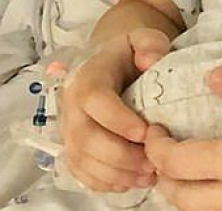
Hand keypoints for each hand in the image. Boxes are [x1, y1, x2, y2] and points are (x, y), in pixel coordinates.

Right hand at [58, 27, 170, 191]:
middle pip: (84, 137)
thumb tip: (151, 60)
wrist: (111, 62)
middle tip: (152, 161)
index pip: (94, 100)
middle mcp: (71, 105)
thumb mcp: (144, 38)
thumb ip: (150, 44)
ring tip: (148, 175)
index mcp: (88, 77)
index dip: (118, 120)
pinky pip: (80, 172)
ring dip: (115, 173)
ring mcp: (69, 129)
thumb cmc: (130, 54)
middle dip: (119, 155)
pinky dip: (105, 183)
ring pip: (81, 160)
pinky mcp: (73, 147)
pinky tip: (131, 182)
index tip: (146, 132)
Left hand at [145, 67, 221, 210]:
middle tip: (162, 149)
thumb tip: (211, 76)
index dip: (155, 146)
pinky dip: (205, 200)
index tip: (154, 129)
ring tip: (184, 165)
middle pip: (177, 196)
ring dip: (179, 190)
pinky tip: (218, 181)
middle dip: (159, 174)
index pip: (176, 161)